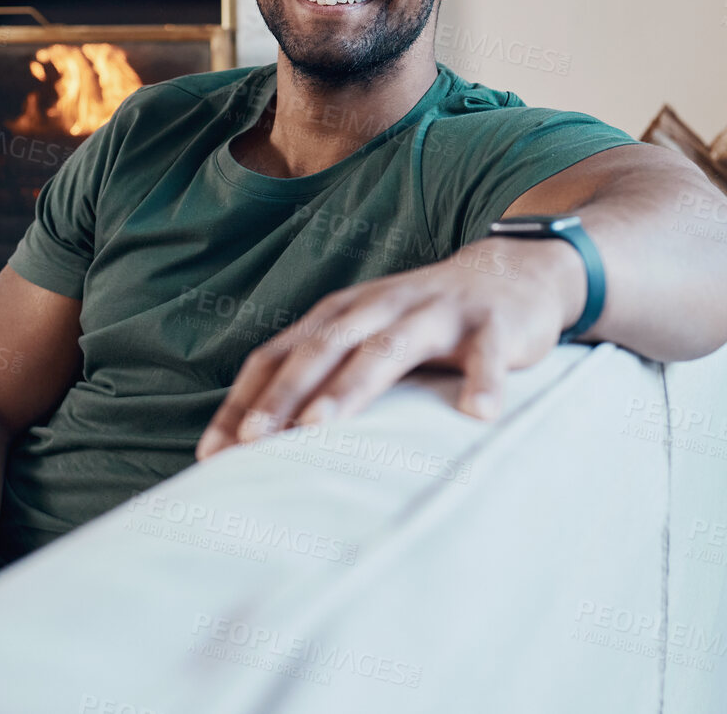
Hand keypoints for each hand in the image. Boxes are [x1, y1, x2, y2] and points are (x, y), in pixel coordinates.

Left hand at [194, 239, 581, 460]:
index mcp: (341, 313)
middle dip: (284, 395)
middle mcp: (379, 307)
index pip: (278, 354)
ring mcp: (435, 311)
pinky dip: (482, 383)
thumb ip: (326, 379)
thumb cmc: (425, 322)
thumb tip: (260, 445)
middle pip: (322, 349)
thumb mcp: (367, 339)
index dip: (244, 401)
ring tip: (321, 428)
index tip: (212, 454)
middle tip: (252, 442)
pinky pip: (486, 356)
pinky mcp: (492, 324)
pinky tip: (478, 415)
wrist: (514, 273)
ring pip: (387, 349)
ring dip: (351, 388)